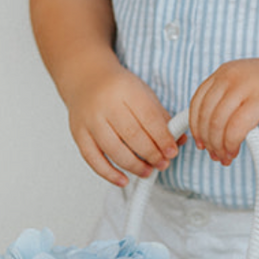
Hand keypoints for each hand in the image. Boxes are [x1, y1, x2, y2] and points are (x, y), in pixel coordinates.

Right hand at [66, 66, 180, 187]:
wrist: (85, 78)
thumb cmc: (117, 88)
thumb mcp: (143, 94)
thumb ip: (161, 117)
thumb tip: (179, 140)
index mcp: (126, 91)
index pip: (149, 119)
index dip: (163, 139)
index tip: (172, 151)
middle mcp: (106, 105)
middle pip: (132, 136)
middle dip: (152, 154)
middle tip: (162, 163)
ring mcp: (90, 120)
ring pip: (114, 150)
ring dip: (134, 166)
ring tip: (147, 171)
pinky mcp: (79, 134)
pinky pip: (93, 159)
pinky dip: (109, 173)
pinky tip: (123, 179)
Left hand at [187, 53, 258, 166]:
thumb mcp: (249, 84)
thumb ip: (231, 99)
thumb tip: (213, 126)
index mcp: (225, 72)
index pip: (197, 101)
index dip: (195, 125)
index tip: (201, 141)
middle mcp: (230, 76)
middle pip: (205, 115)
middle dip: (207, 140)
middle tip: (215, 154)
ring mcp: (245, 87)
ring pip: (217, 124)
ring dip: (218, 146)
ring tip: (225, 156)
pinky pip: (235, 129)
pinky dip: (231, 144)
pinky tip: (234, 151)